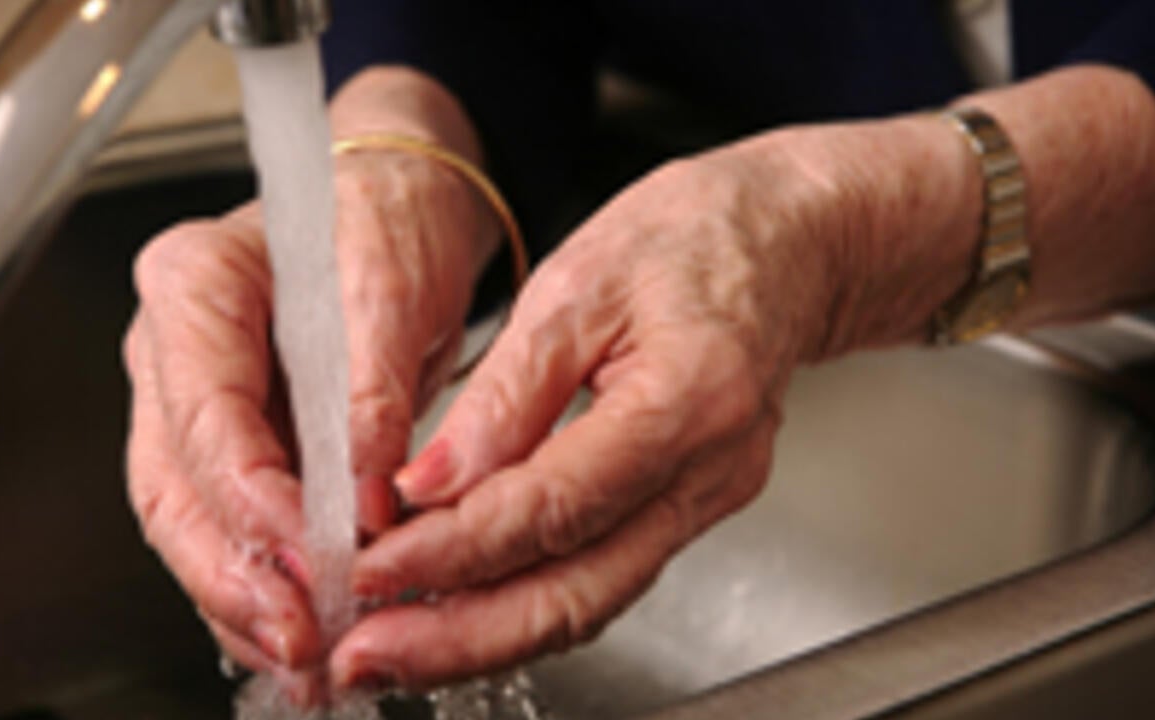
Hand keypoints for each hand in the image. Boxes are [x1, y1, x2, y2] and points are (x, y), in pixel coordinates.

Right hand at [123, 139, 493, 689]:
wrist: (405, 203)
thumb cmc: (389, 215)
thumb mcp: (391, 281)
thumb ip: (371, 387)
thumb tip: (368, 494)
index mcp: (194, 284)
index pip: (203, 408)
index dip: (249, 495)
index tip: (306, 554)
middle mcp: (179, 350)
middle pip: (177, 482)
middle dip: (235, 572)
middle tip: (300, 634)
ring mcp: (201, 401)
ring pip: (195, 519)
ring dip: (245, 598)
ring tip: (303, 660)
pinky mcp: (241, 441)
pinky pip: (234, 525)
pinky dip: (265, 584)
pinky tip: (299, 633)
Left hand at [330, 142, 846, 688]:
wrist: (787, 241)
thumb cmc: (692, 239)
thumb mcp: (578, 282)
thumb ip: (505, 394)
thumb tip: (430, 484)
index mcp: (690, 399)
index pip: (555, 507)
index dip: (454, 549)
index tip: (373, 567)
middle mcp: (711, 471)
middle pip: (579, 593)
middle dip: (462, 638)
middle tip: (368, 654)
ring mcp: (708, 498)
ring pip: (592, 602)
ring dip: (488, 638)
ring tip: (396, 648)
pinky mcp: (691, 507)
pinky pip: (604, 574)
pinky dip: (527, 602)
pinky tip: (463, 610)